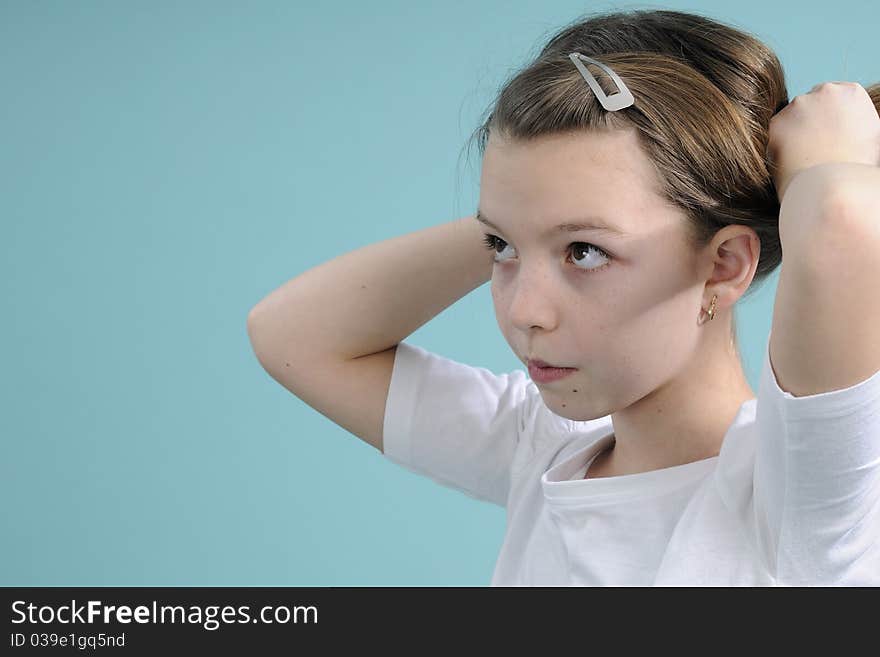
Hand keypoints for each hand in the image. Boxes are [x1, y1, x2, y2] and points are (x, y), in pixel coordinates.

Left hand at [766, 81, 879, 202]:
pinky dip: (778, 146)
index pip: (832, 97)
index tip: (826, 135)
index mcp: (850, 92)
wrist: (835, 185)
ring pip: (790, 118)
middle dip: (809, 122)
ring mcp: (798, 105)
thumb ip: (853, 121)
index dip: (827, 118)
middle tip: (812, 149)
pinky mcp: (776, 122)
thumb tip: (846, 128)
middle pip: (809, 104)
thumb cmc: (857, 168)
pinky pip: (774, 134)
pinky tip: (791, 162)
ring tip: (804, 159)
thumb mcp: (869, 136)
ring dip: (792, 134)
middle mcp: (824, 91)